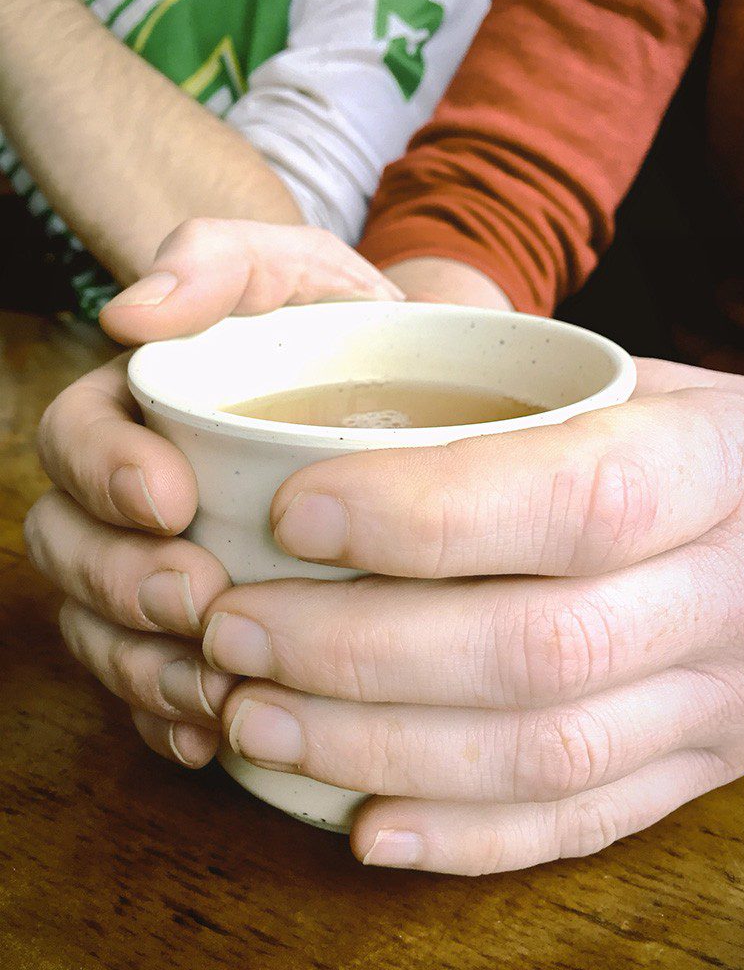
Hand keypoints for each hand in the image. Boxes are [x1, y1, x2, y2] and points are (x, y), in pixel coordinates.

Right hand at [25, 221, 401, 764]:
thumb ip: (213, 263)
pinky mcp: (213, 627)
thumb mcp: (291, 268)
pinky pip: (160, 688)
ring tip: (215, 688)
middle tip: (197, 600)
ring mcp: (167, 566)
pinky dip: (175, 718)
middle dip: (122, 585)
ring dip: (146, 668)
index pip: (76, 443)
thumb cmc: (341, 326)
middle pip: (75, 550)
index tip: (169, 499)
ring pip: (109, 631)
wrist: (414, 394)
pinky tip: (216, 735)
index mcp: (137, 411)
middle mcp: (136, 497)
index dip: (103, 478)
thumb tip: (126, 313)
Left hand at [198, 360, 743, 874]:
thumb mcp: (640, 387)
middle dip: (360, 651)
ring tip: (257, 721)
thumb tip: (345, 403)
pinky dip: (463, 834)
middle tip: (235, 631)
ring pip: (544, 753)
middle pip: (536, 646)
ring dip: (380, 750)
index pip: (575, 499)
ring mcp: (719, 701)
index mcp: (720, 466)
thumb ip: (519, 402)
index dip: (424, 514)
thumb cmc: (697, 444)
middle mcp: (731, 594)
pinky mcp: (695, 771)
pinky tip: (362, 824)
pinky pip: (580, 822)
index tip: (292, 512)